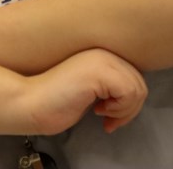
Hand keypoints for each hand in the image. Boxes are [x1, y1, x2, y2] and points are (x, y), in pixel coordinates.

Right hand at [23, 49, 146, 135]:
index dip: (128, 102)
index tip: (110, 115)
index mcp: (102, 54)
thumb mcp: (92, 90)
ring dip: (123, 111)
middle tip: (108, 120)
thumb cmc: (58, 100)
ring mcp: (102, 60)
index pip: (135, 77)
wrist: (33, 102)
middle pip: (140, 84)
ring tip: (102, 114)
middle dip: (128, 109)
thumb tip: (135, 95)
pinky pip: (128, 93)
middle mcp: (104, 52)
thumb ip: (111, 85)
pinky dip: (119, 109)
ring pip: (137, 89)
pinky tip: (98, 111)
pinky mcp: (99, 72)